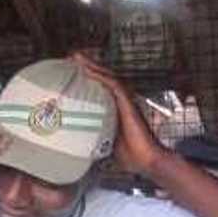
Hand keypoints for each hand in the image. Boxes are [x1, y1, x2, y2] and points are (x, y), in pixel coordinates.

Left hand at [70, 51, 168, 176]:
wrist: (146, 160)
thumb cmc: (130, 155)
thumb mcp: (105, 144)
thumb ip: (94, 138)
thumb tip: (76, 145)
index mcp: (115, 108)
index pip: (101, 87)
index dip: (88, 76)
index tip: (72, 71)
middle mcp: (121, 101)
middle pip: (103, 77)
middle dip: (87, 65)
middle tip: (71, 57)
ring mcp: (125, 100)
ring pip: (106, 76)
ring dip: (91, 65)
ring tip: (76, 56)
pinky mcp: (127, 103)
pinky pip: (112, 84)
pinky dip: (99, 75)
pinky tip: (87, 69)